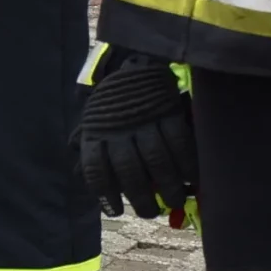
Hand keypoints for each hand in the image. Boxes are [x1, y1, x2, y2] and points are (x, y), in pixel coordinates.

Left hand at [78, 52, 197, 218]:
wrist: (136, 58)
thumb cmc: (113, 98)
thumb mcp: (93, 118)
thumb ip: (89, 145)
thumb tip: (78, 173)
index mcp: (96, 132)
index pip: (96, 170)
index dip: (104, 194)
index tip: (115, 211)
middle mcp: (118, 129)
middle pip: (130, 172)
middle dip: (141, 199)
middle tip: (150, 212)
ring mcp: (144, 121)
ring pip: (157, 162)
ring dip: (168, 187)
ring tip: (175, 200)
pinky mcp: (167, 111)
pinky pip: (180, 144)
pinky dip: (188, 164)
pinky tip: (192, 178)